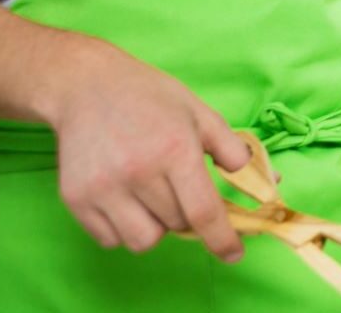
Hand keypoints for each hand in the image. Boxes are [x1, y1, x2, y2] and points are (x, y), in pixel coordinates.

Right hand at [46, 39, 251, 259]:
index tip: (234, 253)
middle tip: (177, 183)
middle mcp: (139, 172)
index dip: (223, 239)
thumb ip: (231, 147)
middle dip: (186, 213)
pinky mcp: (76, 200)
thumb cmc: (150, 97)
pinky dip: (123, 227)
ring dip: (155, 225)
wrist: (87, 86)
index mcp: (175, 149)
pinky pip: (110, 240)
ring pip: (144, 240)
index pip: (203, 211)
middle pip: (177, 224)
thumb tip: (264, 180)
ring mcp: (104, 188)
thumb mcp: (198, 112)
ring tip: (150, 192)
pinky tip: (123, 195)